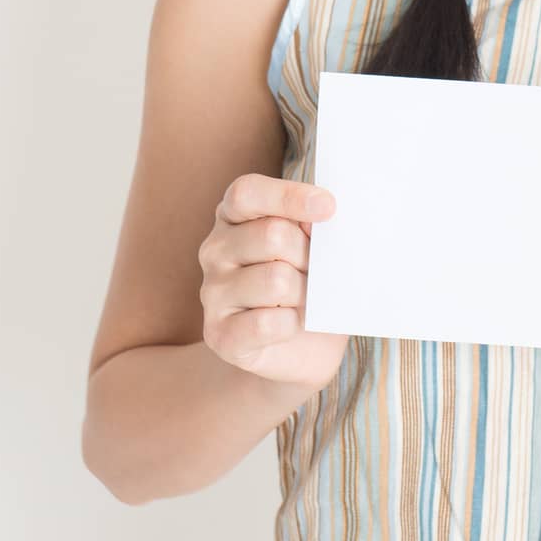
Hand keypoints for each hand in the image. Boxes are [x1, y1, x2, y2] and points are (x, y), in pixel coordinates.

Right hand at [200, 172, 346, 391]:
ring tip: (307, 299)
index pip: (247, 193)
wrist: (303, 347)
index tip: (328, 206)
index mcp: (233, 216)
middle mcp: (215, 250)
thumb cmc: (310, 282)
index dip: (287, 196)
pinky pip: (267, 323)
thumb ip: (313, 226)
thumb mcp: (314, 245)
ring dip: (305, 293)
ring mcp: (212, 292)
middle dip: (309, 255)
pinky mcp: (218, 334)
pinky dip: (293, 324)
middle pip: (272, 235)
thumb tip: (324, 215)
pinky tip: (293, 323)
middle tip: (319, 271)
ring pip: (275, 280)